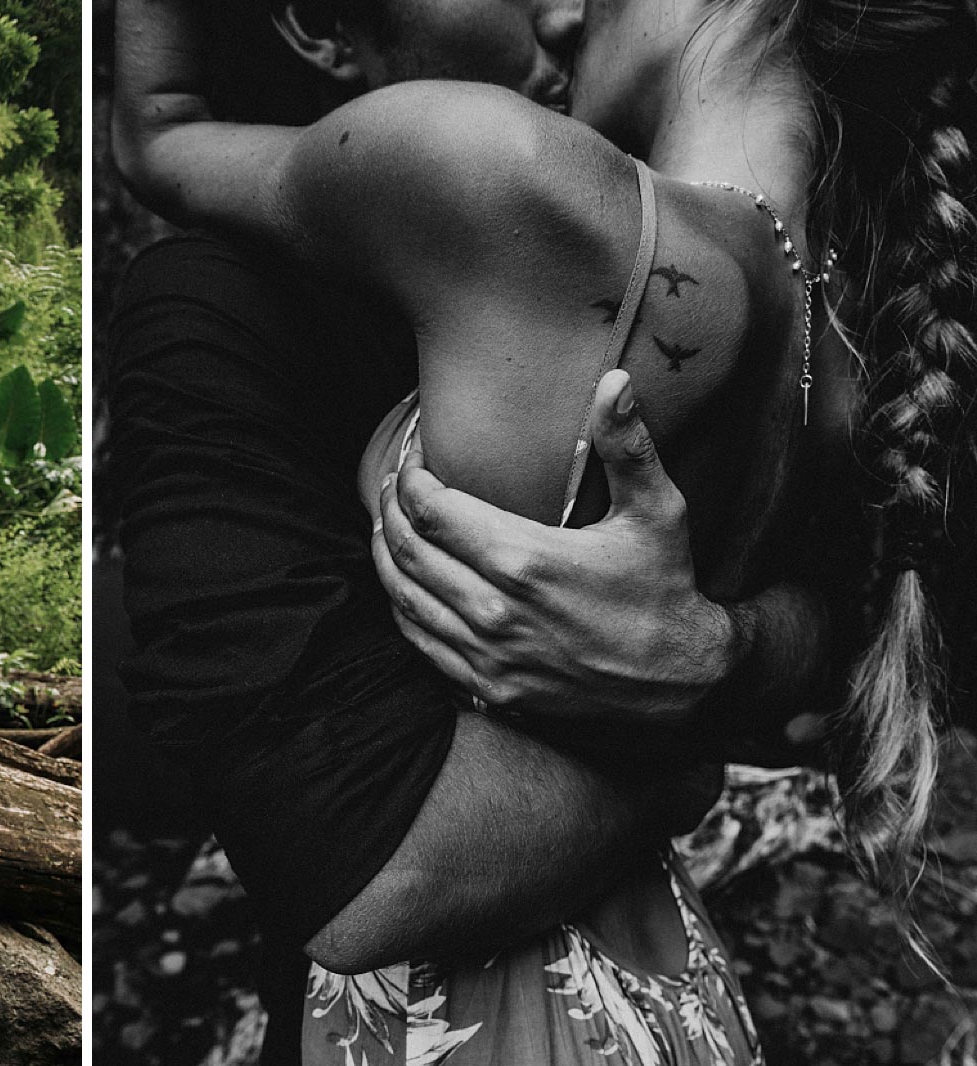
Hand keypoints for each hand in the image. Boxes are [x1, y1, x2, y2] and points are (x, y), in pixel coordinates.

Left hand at [372, 369, 736, 727]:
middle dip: (390, 507)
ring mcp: (485, 653)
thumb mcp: (657, 511)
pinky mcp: (485, 685)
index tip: (413, 457)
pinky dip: (401, 604)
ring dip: (386, 554)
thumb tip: (614, 381)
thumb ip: (627, 446)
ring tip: (388, 521)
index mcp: (524, 560)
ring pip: (403, 596)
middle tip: (392, 483)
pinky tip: (403, 580)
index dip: (410, 477)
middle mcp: (494, 609)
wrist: (678, 681)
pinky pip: (419, 640)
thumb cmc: (665, 588)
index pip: (432, 509)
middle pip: (407, 549)